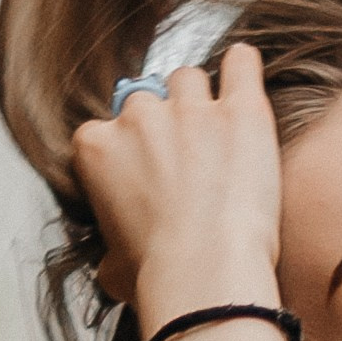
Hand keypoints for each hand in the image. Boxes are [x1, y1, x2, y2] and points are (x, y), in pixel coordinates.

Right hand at [70, 42, 282, 330]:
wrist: (206, 272)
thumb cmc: (159, 276)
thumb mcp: (112, 268)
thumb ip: (109, 249)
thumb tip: (114, 264)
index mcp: (97, 147)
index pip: (106, 131)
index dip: (130, 153)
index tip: (147, 176)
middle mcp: (138, 117)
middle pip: (148, 100)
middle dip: (165, 125)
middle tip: (188, 161)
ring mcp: (191, 108)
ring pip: (189, 79)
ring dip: (200, 98)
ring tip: (219, 130)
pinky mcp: (241, 110)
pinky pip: (242, 64)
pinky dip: (243, 67)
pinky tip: (244, 75)